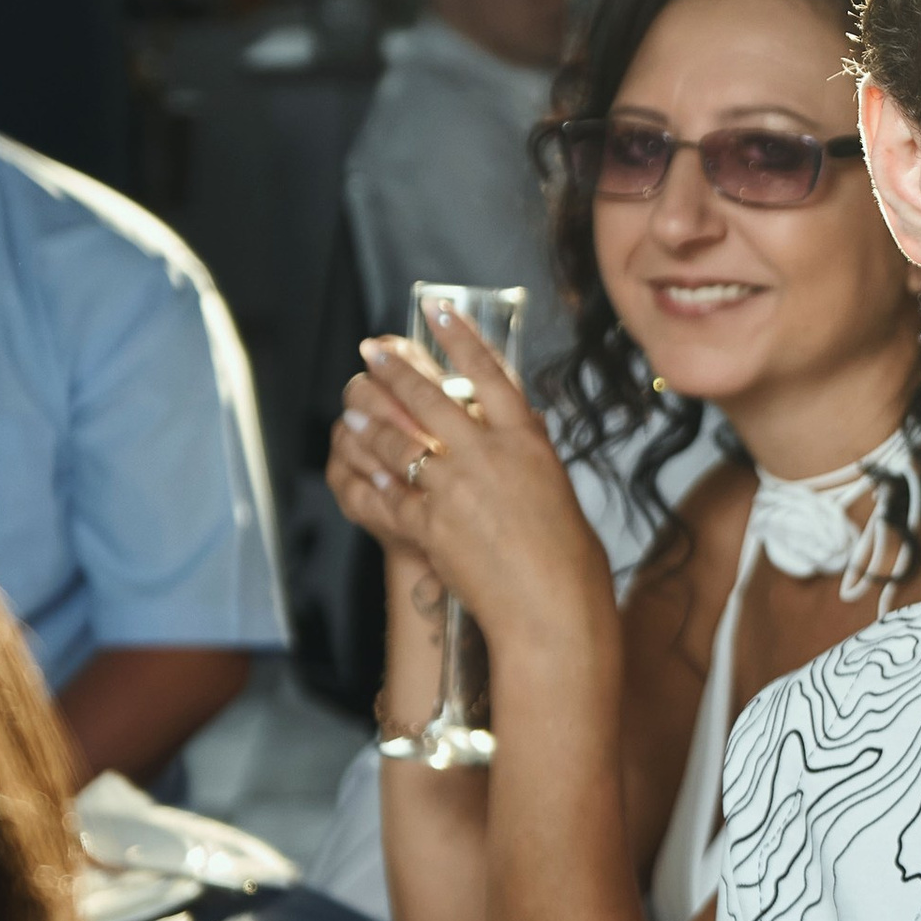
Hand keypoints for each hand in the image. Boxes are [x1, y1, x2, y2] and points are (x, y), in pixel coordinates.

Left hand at [344, 310, 606, 654]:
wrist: (552, 609)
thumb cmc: (568, 559)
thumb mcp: (555, 488)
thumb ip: (525, 457)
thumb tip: (508, 436)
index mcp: (527, 442)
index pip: (488, 374)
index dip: (458, 338)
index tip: (435, 311)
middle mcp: (488, 456)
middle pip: (430, 399)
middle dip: (394, 370)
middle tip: (370, 350)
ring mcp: (456, 490)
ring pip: (399, 441)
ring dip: (369, 419)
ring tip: (353, 404)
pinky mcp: (432, 526)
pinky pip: (391, 493)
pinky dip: (373, 476)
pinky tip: (359, 463)